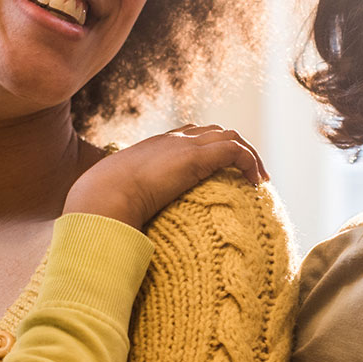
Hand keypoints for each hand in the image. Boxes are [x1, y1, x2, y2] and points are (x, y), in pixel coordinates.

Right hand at [64, 124, 268, 229]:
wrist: (103, 195)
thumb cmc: (104, 204)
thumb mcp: (117, 199)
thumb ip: (127, 206)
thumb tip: (125, 230)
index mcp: (154, 147)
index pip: (188, 134)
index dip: (209, 147)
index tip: (221, 169)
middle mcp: (171, 140)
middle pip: (214, 131)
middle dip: (234, 148)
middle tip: (248, 174)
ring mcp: (184, 145)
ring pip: (230, 136)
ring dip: (249, 155)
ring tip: (259, 179)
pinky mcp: (196, 156)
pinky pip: (234, 150)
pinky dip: (249, 162)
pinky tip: (256, 183)